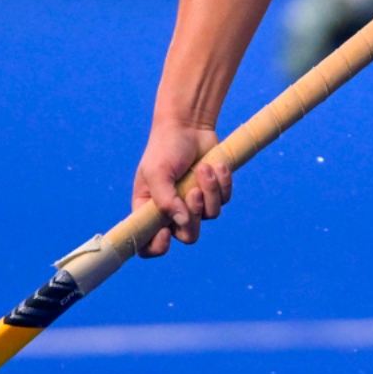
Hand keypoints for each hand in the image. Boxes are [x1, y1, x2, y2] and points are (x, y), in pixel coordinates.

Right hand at [133, 119, 228, 255]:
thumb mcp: (157, 172)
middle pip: (189, 235)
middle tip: (193, 192)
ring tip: (204, 168)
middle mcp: (173, 212)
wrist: (189, 126)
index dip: (157, 247)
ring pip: (211, 216)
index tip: (166, 232)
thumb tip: (182, 221)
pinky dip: (223, 182)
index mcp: (150, 210)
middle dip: (194, 215)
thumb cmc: (165, 148)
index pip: (148, 245)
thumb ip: (166, 200)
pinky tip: (216, 165)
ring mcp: (195, 203)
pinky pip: (224, 200)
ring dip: (210, 191)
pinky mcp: (214, 192)